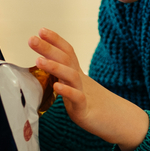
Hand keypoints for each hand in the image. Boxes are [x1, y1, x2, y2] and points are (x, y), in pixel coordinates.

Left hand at [29, 28, 149, 150]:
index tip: (41, 30)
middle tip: (32, 39)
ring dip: (55, 67)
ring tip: (39, 60)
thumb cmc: (92, 103)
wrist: (116, 120)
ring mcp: (83, 93)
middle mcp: (79, 79)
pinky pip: (77, 98)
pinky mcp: (84, 109)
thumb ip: (62, 74)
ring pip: (70, 76)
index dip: (55, 40)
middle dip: (48, 48)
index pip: (67, 52)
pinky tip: (56, 86)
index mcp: (76, 73)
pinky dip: (67, 91)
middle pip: (65, 59)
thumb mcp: (75, 85)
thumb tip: (44, 63)